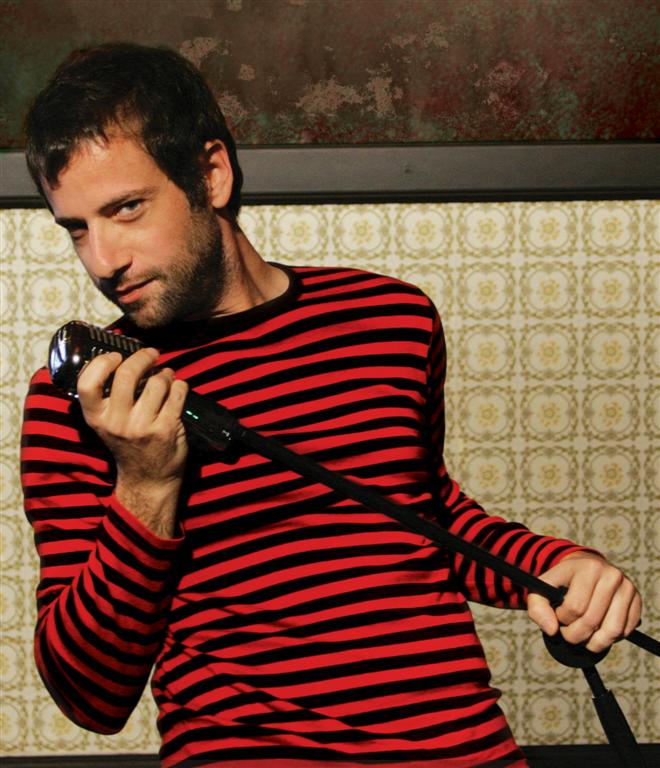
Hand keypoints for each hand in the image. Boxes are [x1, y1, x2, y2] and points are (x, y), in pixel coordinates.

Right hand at [76, 348, 188, 536]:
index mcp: (96, 418)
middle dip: (143, 357)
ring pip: (158, 382)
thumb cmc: (128, 444)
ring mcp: (142, 426)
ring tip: (166, 376)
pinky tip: (177, 388)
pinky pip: (177, 393)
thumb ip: (109, 398)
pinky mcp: (166, 429)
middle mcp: (117, 422)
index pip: (87, 384)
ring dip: (166, 373)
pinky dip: (180, 386)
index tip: (116, 355)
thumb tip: (123, 358)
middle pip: (127, 375)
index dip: (102, 363)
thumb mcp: (107, 425)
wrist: (147, 479)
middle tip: (151, 354)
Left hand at [527, 552, 641, 652]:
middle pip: (592, 621)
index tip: (559, 616)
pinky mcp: (637, 601)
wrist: (586, 568)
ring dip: (594, 643)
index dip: (562, 619)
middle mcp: (611, 575)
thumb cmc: (563, 582)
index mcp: (587, 568)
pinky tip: (598, 630)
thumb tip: (551, 630)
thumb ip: (538, 608)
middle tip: (568, 632)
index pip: (575, 607)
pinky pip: (624, 632)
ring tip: (583, 637)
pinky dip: (609, 639)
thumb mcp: (543, 588)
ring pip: (612, 631)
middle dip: (575, 635)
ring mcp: (627, 588)